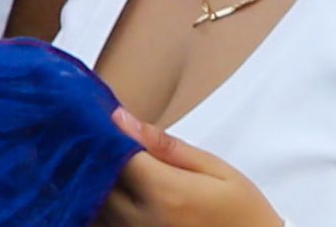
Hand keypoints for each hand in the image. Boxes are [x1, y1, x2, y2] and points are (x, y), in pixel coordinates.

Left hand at [104, 120, 281, 226]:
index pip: (116, 156)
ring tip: (112, 168)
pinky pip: (104, 226)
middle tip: (107, 142)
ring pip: (95, 209)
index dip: (107, 135)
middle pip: (99, 182)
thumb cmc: (240, 210)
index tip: (107, 120)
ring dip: (96, 185)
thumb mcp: (214, 168)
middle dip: (99, 159)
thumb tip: (122, 119)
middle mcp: (143, 220)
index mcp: (166, 193)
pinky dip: (101, 210)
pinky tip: (115, 196)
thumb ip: (166, 146)